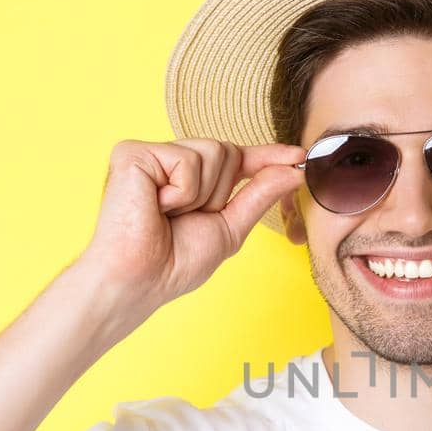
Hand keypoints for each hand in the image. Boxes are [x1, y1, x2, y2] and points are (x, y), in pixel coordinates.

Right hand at [76, 137, 305, 309]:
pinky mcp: (132, 152)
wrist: (141, 280)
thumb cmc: (176, 262)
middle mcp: (170, 161)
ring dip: (201, 194)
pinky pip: (185, 158)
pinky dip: (181, 191)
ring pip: (212, 151)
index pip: (236, 158)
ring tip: (169, 214)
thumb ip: (260, 195)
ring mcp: (151, 154)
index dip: (267, 156)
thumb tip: (294, 170)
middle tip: (187, 218)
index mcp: (192, 180)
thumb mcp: (230, 227)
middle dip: (220, 192)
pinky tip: (156, 206)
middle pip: (227, 150)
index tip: (298, 156)